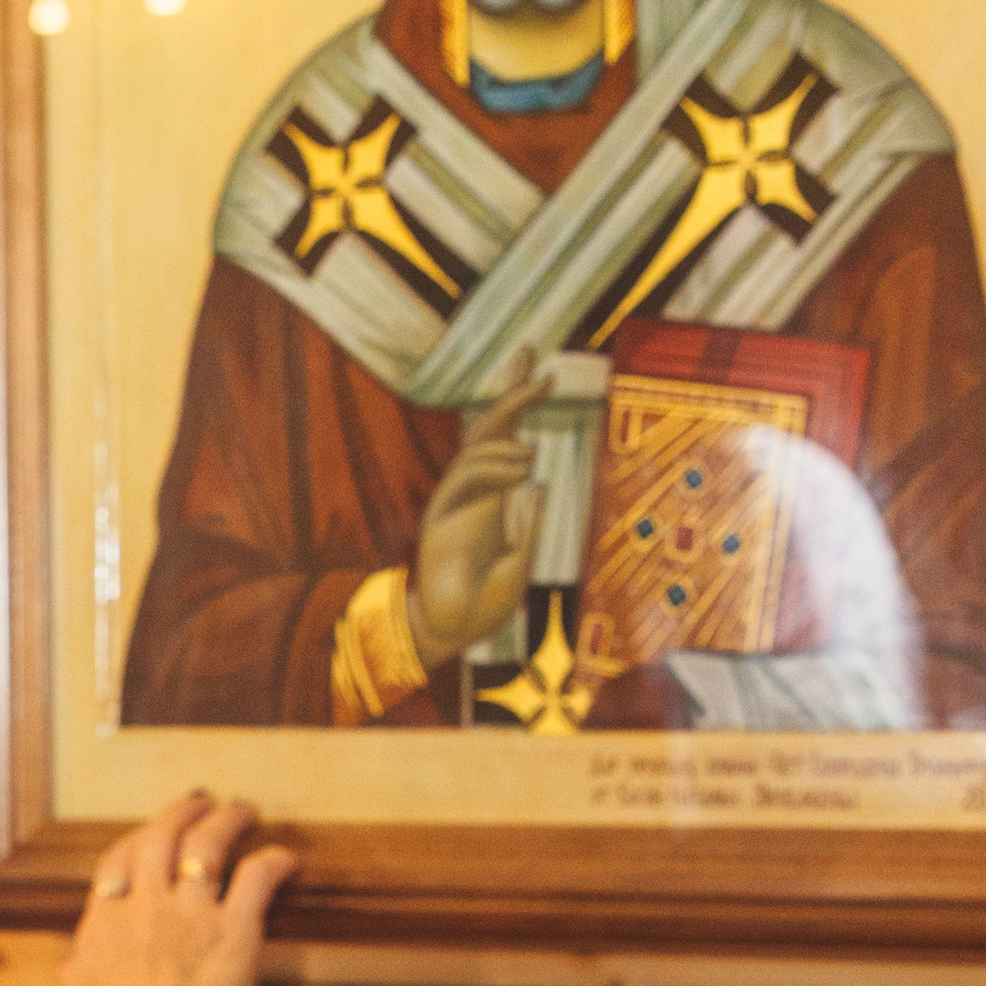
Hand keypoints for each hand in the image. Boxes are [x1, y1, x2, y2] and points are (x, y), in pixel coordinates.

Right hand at [61, 791, 296, 985]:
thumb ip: (76, 982)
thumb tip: (71, 966)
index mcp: (104, 925)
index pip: (117, 862)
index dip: (136, 840)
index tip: (150, 835)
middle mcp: (144, 907)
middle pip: (161, 837)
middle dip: (181, 812)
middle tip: (198, 802)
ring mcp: (190, 914)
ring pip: (207, 843)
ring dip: (226, 819)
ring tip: (241, 808)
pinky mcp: (234, 930)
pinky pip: (256, 877)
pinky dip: (274, 860)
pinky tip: (287, 858)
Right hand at [406, 350, 550, 665]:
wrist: (454, 630)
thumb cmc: (486, 604)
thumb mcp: (521, 561)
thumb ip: (528, 524)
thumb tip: (538, 482)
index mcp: (496, 497)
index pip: (507, 441)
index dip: (521, 404)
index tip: (543, 371)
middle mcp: (475, 492)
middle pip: (489, 427)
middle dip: (512, 390)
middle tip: (534, 355)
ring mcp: (456, 500)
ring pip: (478, 446)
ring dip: (507, 438)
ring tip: (532, 456)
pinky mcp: (442, 513)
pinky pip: (467, 476)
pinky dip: (495, 467)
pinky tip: (520, 469)